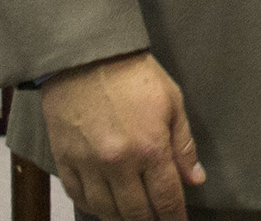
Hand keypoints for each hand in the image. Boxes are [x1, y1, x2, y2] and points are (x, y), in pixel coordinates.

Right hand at [39, 51, 205, 220]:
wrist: (87, 56)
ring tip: (132, 217)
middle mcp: (119, 163)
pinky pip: (78, 197)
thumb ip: (184, 146)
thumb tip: (196, 179)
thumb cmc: (134, 75)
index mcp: (150, 148)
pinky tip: (103, 207)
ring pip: (106, 211)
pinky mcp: (64, 159)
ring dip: (122, 219)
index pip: (166, 198)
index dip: (174, 217)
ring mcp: (88, 164)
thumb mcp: (172, 102)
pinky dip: (92, 207)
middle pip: (136, 212)